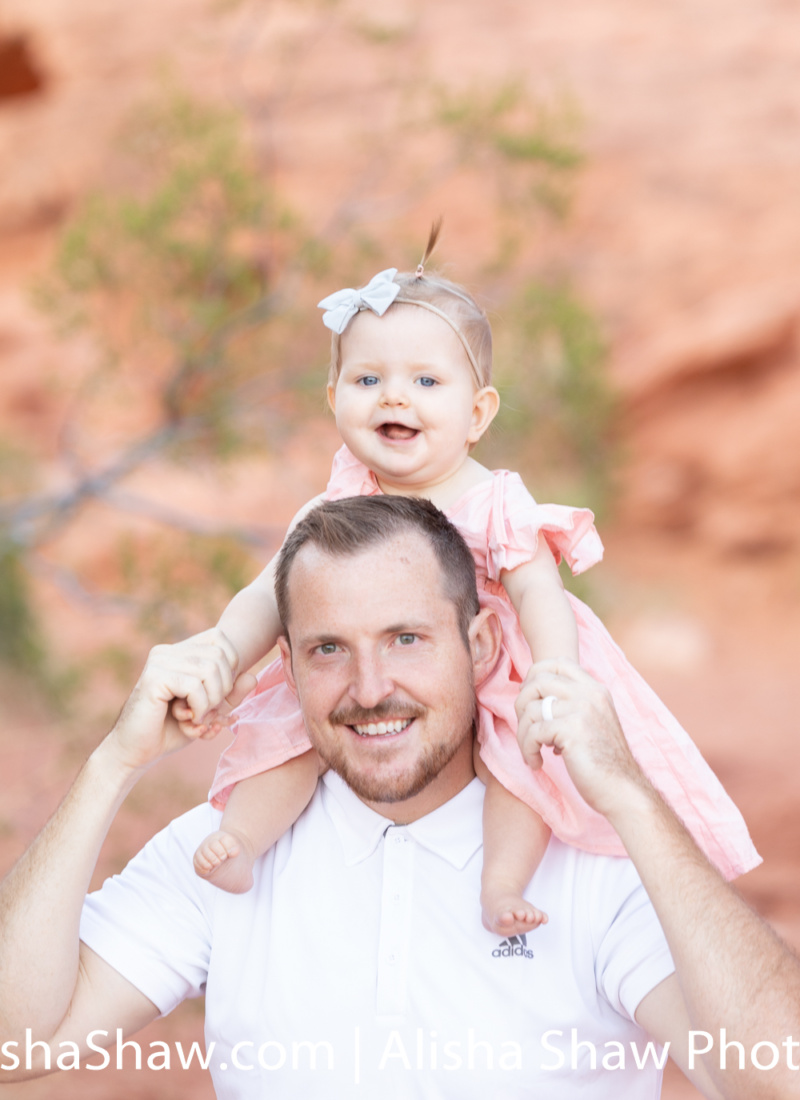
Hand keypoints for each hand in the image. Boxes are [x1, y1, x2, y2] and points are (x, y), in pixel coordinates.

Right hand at [106, 630, 254, 773]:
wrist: (134, 752)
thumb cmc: (170, 730)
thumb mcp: (209, 710)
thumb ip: (231, 694)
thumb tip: (253, 677)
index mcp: (177, 652)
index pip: (219, 638)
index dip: (231, 664)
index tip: (220, 693)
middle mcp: (166, 651)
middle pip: (218, 655)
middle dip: (223, 688)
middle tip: (208, 712)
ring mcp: (158, 662)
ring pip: (209, 670)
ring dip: (212, 701)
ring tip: (198, 717)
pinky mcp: (154, 678)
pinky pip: (194, 686)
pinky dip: (200, 707)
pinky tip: (188, 720)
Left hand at [515, 659, 644, 818]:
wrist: (623, 790)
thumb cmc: (603, 762)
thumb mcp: (593, 723)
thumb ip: (573, 707)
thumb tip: (537, 702)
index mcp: (595, 689)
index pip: (559, 662)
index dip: (536, 674)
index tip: (530, 697)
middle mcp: (589, 694)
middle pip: (537, 681)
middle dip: (521, 704)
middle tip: (526, 729)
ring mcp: (582, 710)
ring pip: (530, 709)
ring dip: (522, 733)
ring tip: (530, 751)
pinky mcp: (572, 731)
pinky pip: (533, 732)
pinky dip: (527, 750)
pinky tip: (536, 763)